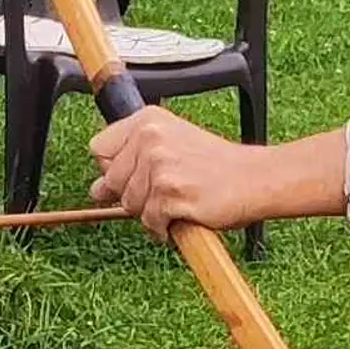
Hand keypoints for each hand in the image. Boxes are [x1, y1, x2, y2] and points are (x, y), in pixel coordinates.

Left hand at [94, 107, 267, 232]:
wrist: (255, 179)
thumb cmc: (215, 166)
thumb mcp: (171, 143)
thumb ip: (132, 159)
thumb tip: (94, 191)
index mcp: (148, 120)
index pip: (99, 149)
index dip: (114, 169)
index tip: (138, 175)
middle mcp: (150, 137)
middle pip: (110, 182)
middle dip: (133, 195)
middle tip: (168, 191)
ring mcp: (160, 165)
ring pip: (130, 205)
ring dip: (151, 213)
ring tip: (179, 202)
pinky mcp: (171, 193)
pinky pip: (150, 222)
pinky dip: (164, 228)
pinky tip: (184, 216)